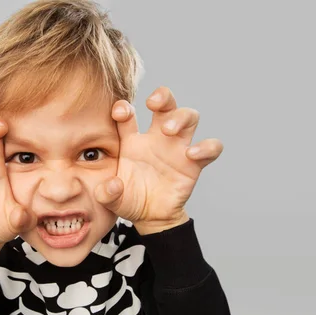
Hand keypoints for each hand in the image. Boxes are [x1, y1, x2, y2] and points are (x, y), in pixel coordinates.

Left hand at [94, 87, 222, 234]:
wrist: (149, 217)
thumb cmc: (128, 200)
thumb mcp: (109, 199)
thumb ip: (105, 193)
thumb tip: (113, 185)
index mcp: (131, 141)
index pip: (128, 114)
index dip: (124, 108)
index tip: (120, 113)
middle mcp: (156, 138)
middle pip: (166, 104)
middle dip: (162, 96)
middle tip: (153, 103)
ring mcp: (176, 148)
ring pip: (189, 117)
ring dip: (181, 116)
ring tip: (168, 130)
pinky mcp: (194, 164)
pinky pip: (210, 148)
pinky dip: (206, 147)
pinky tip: (191, 154)